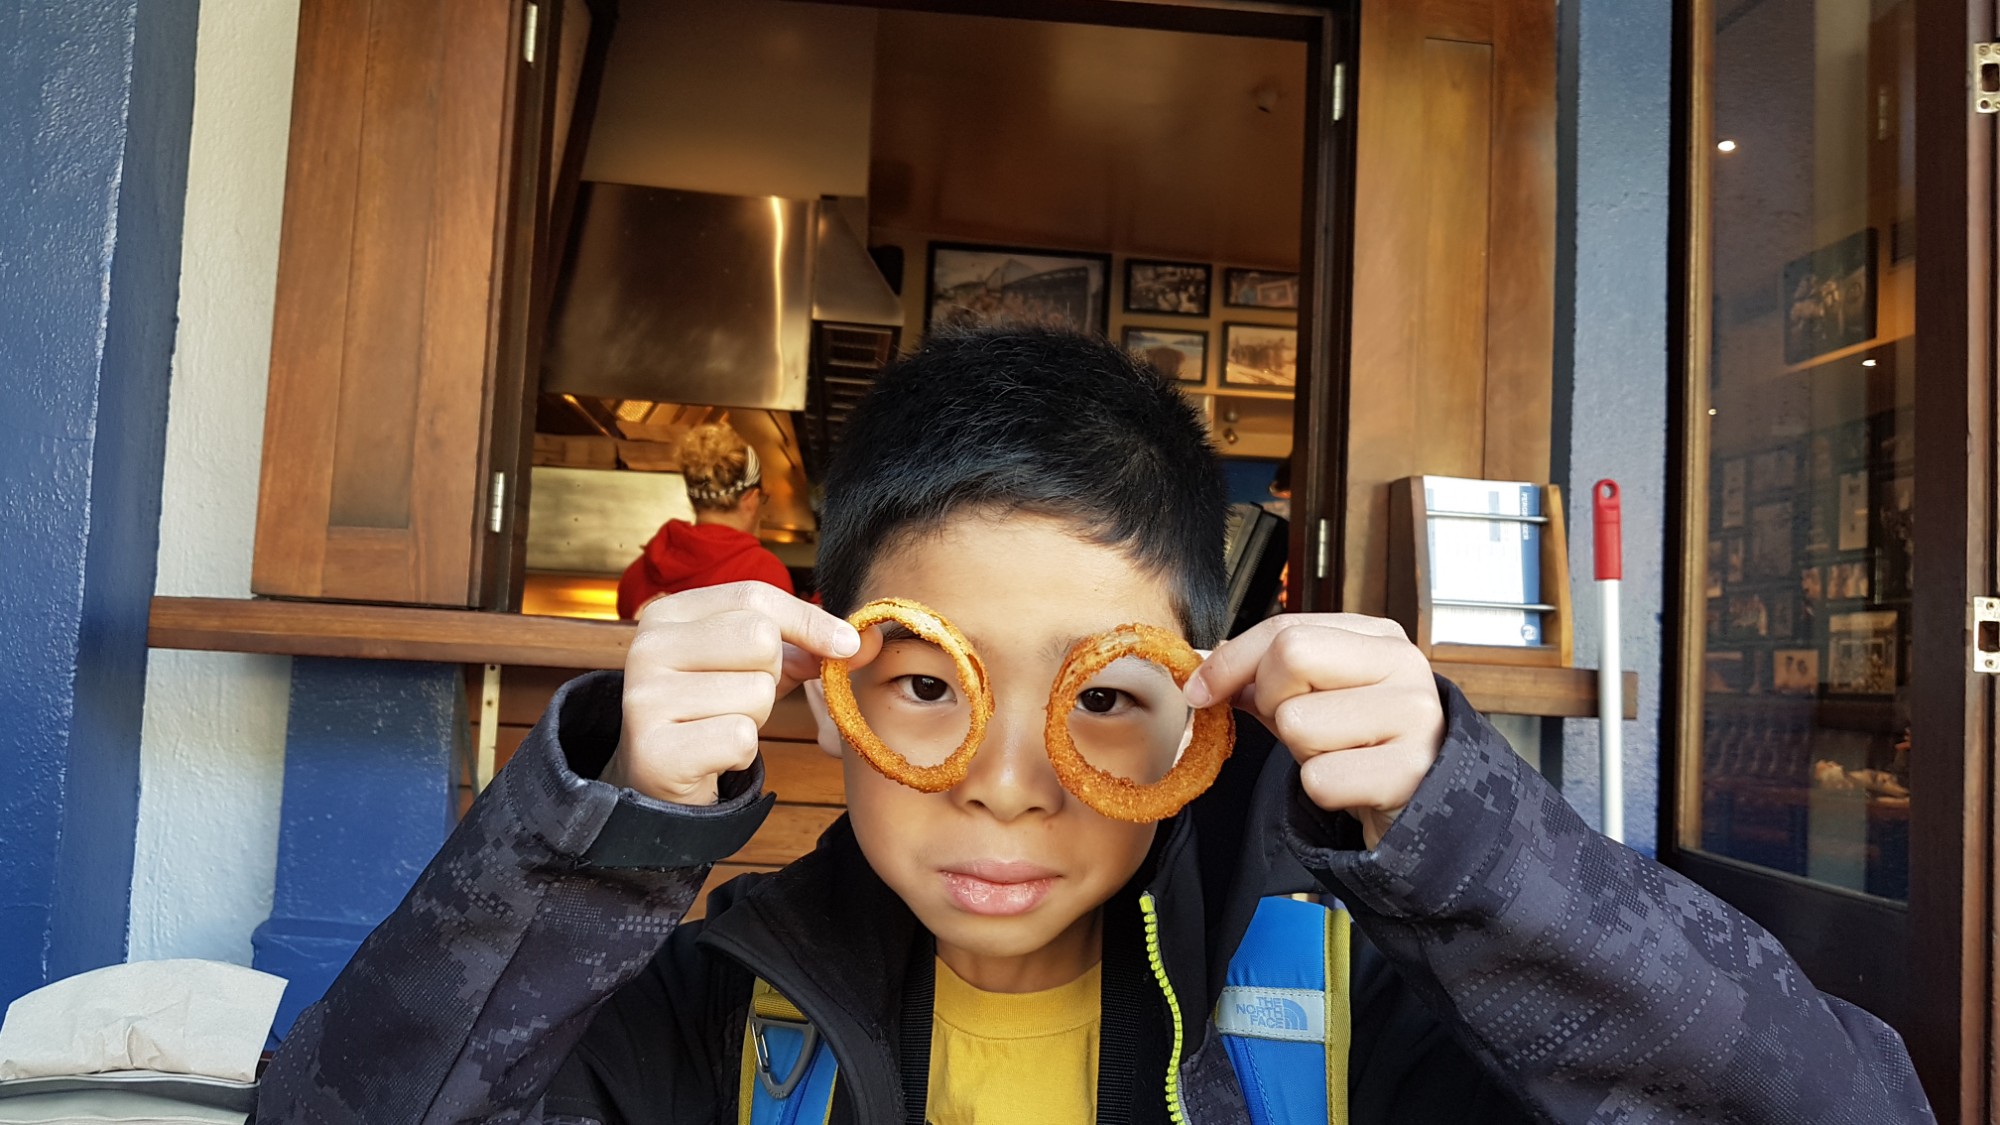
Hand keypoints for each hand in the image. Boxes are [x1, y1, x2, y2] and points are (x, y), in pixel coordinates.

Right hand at [605, 582, 860, 805]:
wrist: (663, 777)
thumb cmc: (716, 709)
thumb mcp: (759, 666)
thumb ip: (808, 646)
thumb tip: (865, 640)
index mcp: (669, 613)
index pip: (754, 596)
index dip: (809, 620)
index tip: (847, 644)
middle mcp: (647, 647)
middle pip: (759, 639)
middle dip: (772, 675)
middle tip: (742, 699)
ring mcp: (644, 698)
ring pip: (756, 692)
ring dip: (756, 717)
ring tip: (722, 726)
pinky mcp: (654, 750)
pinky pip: (740, 737)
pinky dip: (743, 752)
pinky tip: (715, 755)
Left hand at [1184, 614, 1444, 848]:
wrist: (1427, 808)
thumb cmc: (1365, 748)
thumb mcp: (1322, 699)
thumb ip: (1268, 678)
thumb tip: (1203, 671)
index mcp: (1379, 638)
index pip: (1285, 628)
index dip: (1231, 660)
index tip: (1200, 690)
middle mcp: (1404, 665)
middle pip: (1291, 658)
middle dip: (1273, 702)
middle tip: (1299, 728)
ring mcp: (1413, 717)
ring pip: (1298, 723)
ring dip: (1302, 753)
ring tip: (1339, 756)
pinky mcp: (1408, 771)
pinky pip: (1320, 779)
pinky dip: (1322, 792)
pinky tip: (1354, 786)